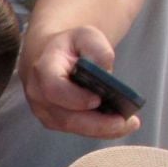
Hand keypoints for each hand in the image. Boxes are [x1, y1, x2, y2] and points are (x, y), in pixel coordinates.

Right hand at [22, 27, 139, 138]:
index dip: (75, 97)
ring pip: (72, 127)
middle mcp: (38, 94)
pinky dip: (98, 130)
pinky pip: (77, 130)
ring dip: (101, 129)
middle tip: (124, 122)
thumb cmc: (70, 46)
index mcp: (43, 69)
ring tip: (129, 124)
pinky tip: (119, 126)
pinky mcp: (53, 121)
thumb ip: (97, 49)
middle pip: (66, 117)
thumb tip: (106, 72)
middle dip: (96, 123)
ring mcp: (44, 111)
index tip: (98, 100)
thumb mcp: (86, 36)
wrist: (50, 56)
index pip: (54, 88)